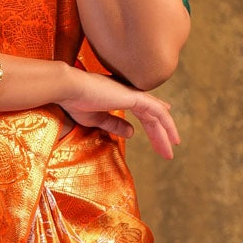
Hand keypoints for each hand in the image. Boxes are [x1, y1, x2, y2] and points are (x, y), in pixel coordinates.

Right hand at [53, 66, 179, 159]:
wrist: (70, 89)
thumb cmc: (76, 102)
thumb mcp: (97, 119)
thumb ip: (115, 125)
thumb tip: (132, 133)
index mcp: (120, 96)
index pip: (142, 111)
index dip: (152, 124)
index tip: (161, 134)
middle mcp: (130, 93)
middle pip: (151, 116)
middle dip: (159, 135)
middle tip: (167, 153)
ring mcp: (134, 94)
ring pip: (157, 115)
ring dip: (165, 134)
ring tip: (171, 151)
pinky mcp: (136, 96)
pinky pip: (157, 113)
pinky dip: (167, 125)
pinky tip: (172, 138)